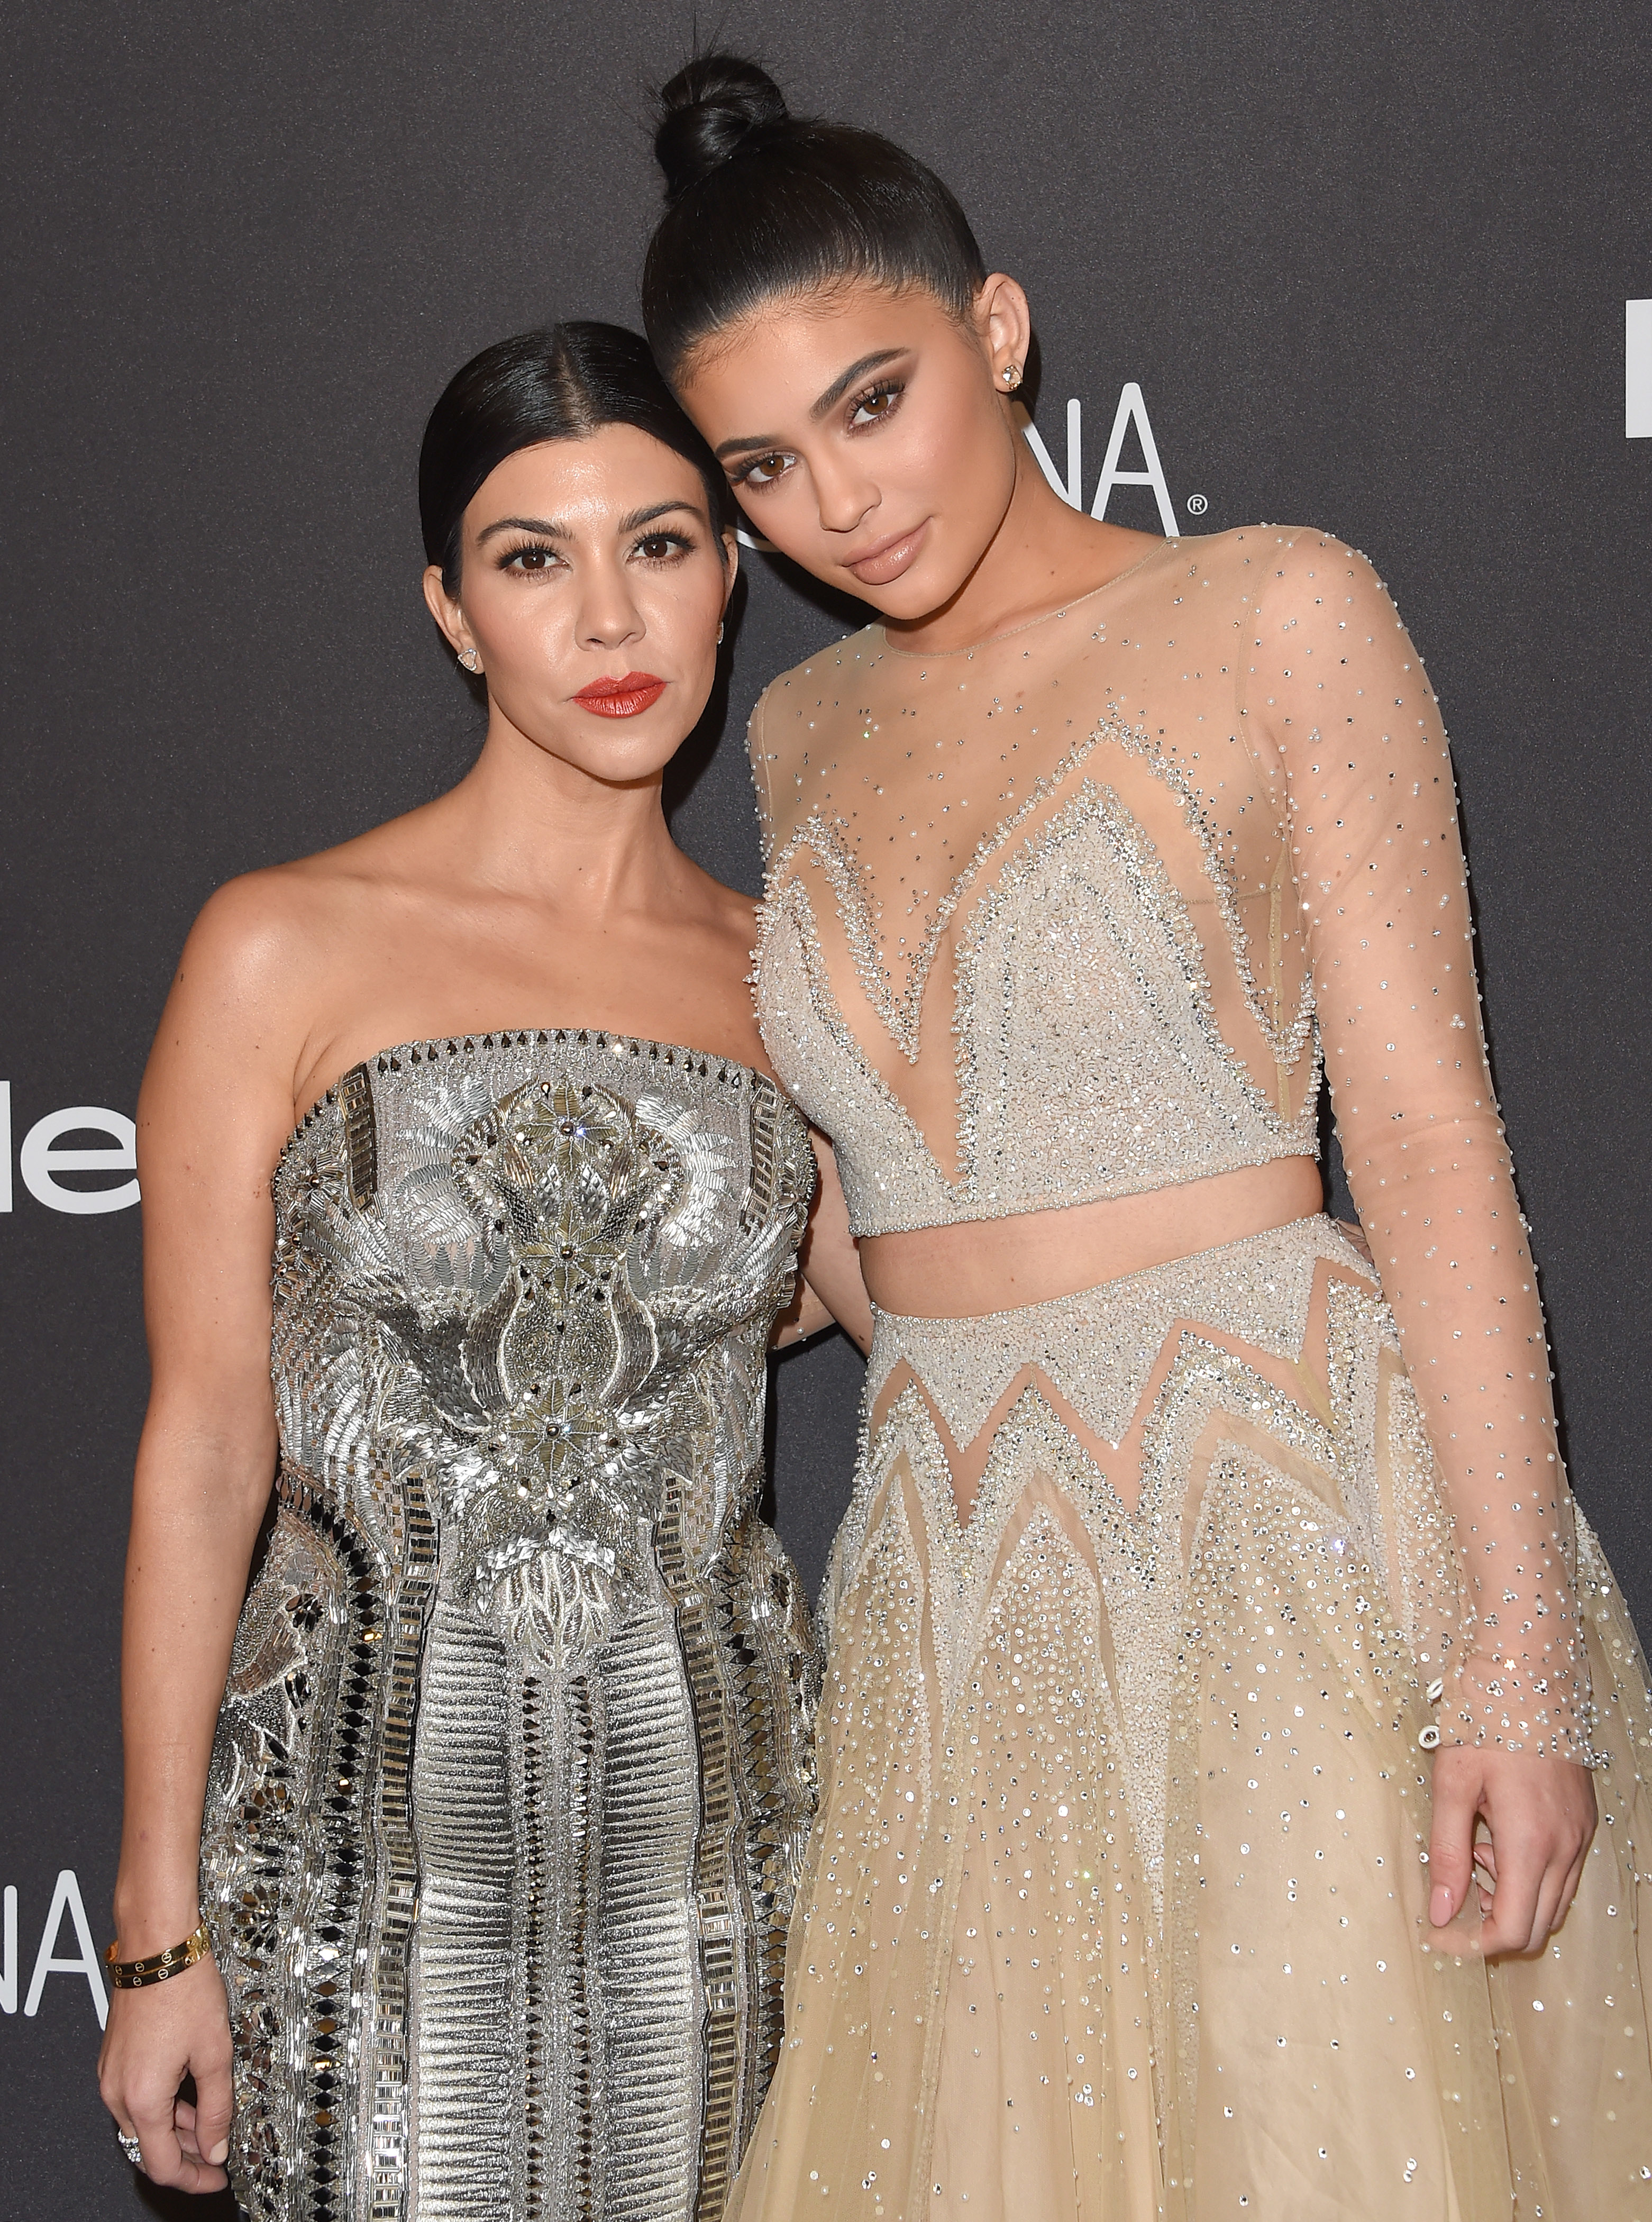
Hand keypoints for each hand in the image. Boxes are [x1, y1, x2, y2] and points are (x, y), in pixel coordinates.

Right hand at [97, 1952, 233, 2191]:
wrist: (159, 1946)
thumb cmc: (185, 1989)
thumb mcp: (215, 2053)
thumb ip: (217, 2109)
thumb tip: (216, 2148)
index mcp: (141, 2098)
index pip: (161, 2164)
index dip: (192, 2179)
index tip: (216, 2179)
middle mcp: (117, 2091)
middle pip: (147, 2148)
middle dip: (184, 2157)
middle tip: (216, 2158)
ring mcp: (112, 2074)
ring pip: (141, 2124)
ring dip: (174, 2131)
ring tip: (209, 2128)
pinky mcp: (114, 2059)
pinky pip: (135, 2099)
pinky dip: (162, 2107)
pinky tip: (188, 2099)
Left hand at [1426, 1740, 1595, 1955]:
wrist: (1529, 1677)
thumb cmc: (1484, 1724)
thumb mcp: (1452, 1785)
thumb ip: (1446, 1852)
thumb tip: (1439, 1911)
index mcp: (1530, 1844)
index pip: (1513, 1929)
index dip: (1475, 1944)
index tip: (1440, 1932)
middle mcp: (1565, 1849)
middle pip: (1538, 1926)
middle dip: (1494, 1924)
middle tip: (1456, 1888)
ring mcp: (1580, 1837)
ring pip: (1554, 1903)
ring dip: (1513, 1898)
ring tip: (1475, 1850)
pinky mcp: (1584, 1823)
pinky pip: (1564, 1874)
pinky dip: (1531, 1875)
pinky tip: (1499, 1836)